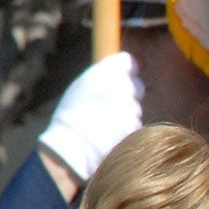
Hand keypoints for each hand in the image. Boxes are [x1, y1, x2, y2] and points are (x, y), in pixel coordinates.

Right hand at [37, 52, 144, 180]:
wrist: (73, 145)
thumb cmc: (71, 114)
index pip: (128, 62)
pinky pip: (135, 124)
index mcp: (107, 72)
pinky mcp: (136, 126)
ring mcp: (132, 107)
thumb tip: (119, 72)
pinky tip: (110, 133)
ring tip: (105, 122)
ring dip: (126, 113)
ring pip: (135, 107)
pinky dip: (127, 128)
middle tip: (111, 103)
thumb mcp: (82, 86)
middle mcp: (123, 86)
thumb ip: (103, 77)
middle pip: (136, 85)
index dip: (126, 71)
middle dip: (128, 93)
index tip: (123, 76)